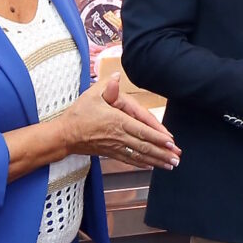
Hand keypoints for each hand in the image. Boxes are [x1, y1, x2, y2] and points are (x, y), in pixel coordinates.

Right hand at [59, 74, 179, 168]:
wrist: (65, 135)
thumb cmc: (78, 114)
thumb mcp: (92, 95)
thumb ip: (107, 86)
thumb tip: (117, 76)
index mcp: (118, 121)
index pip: (143, 130)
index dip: (158, 137)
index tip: (171, 142)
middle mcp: (119, 136)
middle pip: (145, 146)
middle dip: (163, 153)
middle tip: (177, 158)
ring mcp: (116, 147)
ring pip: (140, 156)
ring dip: (157, 160)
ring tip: (171, 165)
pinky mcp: (111, 153)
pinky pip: (130, 160)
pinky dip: (142, 163)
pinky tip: (152, 166)